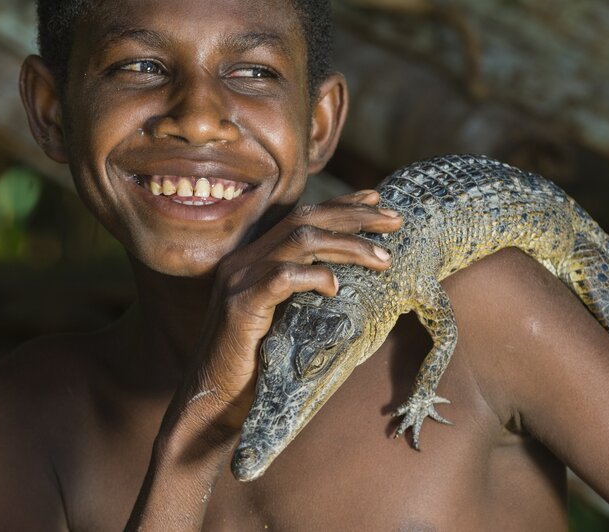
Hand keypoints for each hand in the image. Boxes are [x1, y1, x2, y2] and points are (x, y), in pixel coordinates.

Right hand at [167, 190, 401, 450]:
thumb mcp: (285, 323)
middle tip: (396, 220)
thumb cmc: (256, 370)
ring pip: (300, 241)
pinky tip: (336, 287)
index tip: (377, 200)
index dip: (341, 205)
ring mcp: (238, 280)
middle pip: (305, 220)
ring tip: (384, 259)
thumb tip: (351, 285)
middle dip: (355, 215)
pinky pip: (282, 277)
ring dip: (348, 245)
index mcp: (253, 260)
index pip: (300, 217)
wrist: (212, 406)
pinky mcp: (240, 306)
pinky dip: (315, 276)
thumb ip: (305, 297)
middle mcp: (243, 261)